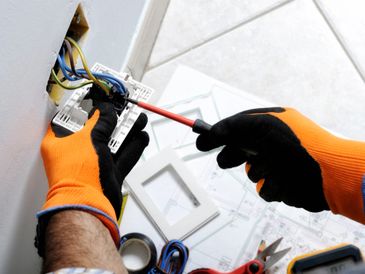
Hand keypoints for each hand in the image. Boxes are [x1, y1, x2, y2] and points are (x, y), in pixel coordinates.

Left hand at [37, 102, 148, 253]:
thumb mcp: (89, 139)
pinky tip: (141, 137)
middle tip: (126, 108)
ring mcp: (94, 163)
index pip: (72, 117)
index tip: (100, 97)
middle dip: (115, 118)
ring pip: (114, 143)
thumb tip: (106, 109)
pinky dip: (133, 147)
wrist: (88, 206)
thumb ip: (101, 121)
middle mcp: (77, 152)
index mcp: (61, 142)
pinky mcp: (109, 173)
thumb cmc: (78, 174)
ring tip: (139, 119)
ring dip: (128, 131)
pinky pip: (123, 157)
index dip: (86, 106)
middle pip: (98, 129)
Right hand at [197, 107, 330, 211]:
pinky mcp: (282, 184)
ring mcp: (278, 164)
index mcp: (270, 124)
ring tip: (272, 168)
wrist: (327, 175)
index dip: (218, 134)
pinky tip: (282, 181)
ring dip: (258, 171)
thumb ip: (231, 127)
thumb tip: (209, 133)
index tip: (201, 142)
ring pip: (251, 172)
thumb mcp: (260, 126)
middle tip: (227, 160)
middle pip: (240, 151)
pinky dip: (270, 186)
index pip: (237, 127)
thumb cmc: (298, 144)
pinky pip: (264, 189)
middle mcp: (273, 143)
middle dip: (233, 156)